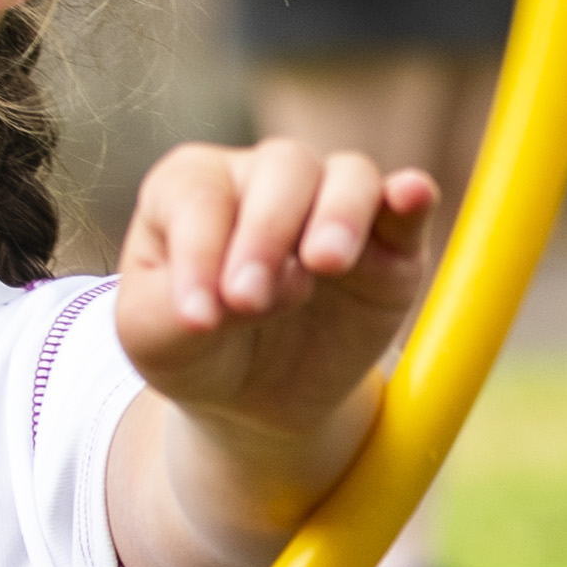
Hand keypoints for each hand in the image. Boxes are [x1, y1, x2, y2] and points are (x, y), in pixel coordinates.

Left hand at [113, 139, 444, 524]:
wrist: (256, 398)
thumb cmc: (195, 348)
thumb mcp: (155, 340)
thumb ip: (174, 312)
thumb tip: (241, 300)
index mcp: (192, 188)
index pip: (197, 197)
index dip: (197, 254)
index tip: (197, 321)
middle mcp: (265, 179)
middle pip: (280, 169)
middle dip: (266, 233)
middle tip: (249, 300)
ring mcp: (331, 206)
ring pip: (348, 175)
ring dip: (338, 214)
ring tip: (325, 263)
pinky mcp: (388, 247)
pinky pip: (407, 207)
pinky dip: (411, 197)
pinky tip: (411, 195)